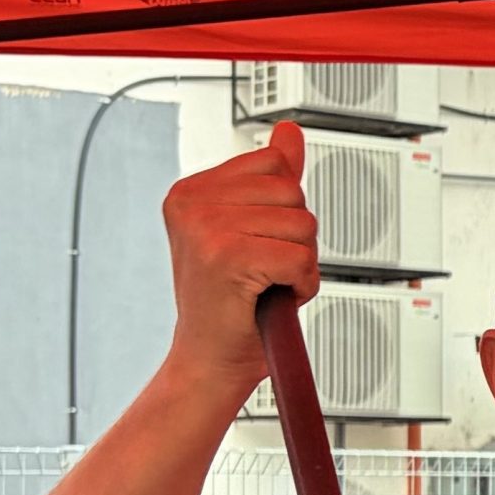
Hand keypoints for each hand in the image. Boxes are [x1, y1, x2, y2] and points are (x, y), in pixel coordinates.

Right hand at [158, 120, 320, 391]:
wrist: (211, 363)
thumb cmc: (233, 306)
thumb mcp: (253, 230)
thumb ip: (272, 178)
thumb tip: (290, 132)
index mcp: (191, 191)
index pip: (275, 164)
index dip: (284, 210)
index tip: (254, 243)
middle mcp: (191, 203)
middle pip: (293, 192)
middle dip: (295, 237)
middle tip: (262, 271)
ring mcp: (205, 228)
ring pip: (303, 225)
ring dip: (300, 263)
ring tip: (264, 285)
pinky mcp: (226, 256)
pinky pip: (302, 257)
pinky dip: (302, 285)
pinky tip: (271, 297)